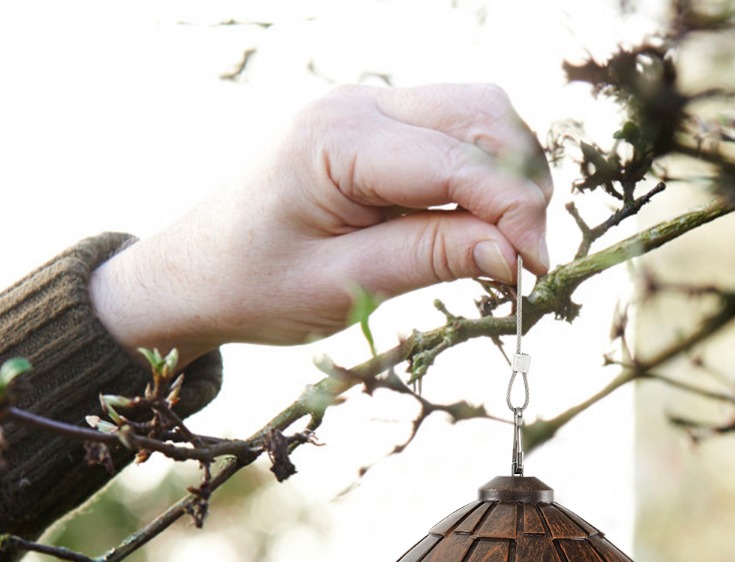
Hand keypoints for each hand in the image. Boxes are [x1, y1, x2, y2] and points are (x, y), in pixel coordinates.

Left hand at [91, 83, 551, 359]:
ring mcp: (368, 107)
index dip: (512, 213)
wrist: (198, 272)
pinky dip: (482, 175)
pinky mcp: (377, 126)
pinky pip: (453, 132)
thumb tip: (513, 253)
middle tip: (526, 264)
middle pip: (482, 114)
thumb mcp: (341, 287)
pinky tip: (480, 228)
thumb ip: (429, 260)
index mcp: (336, 137)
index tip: (536, 271)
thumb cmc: (255, 285)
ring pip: (477, 114)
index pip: (456, 161)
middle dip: (521, 186)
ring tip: (507, 248)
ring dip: (508, 175)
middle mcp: (356, 103)